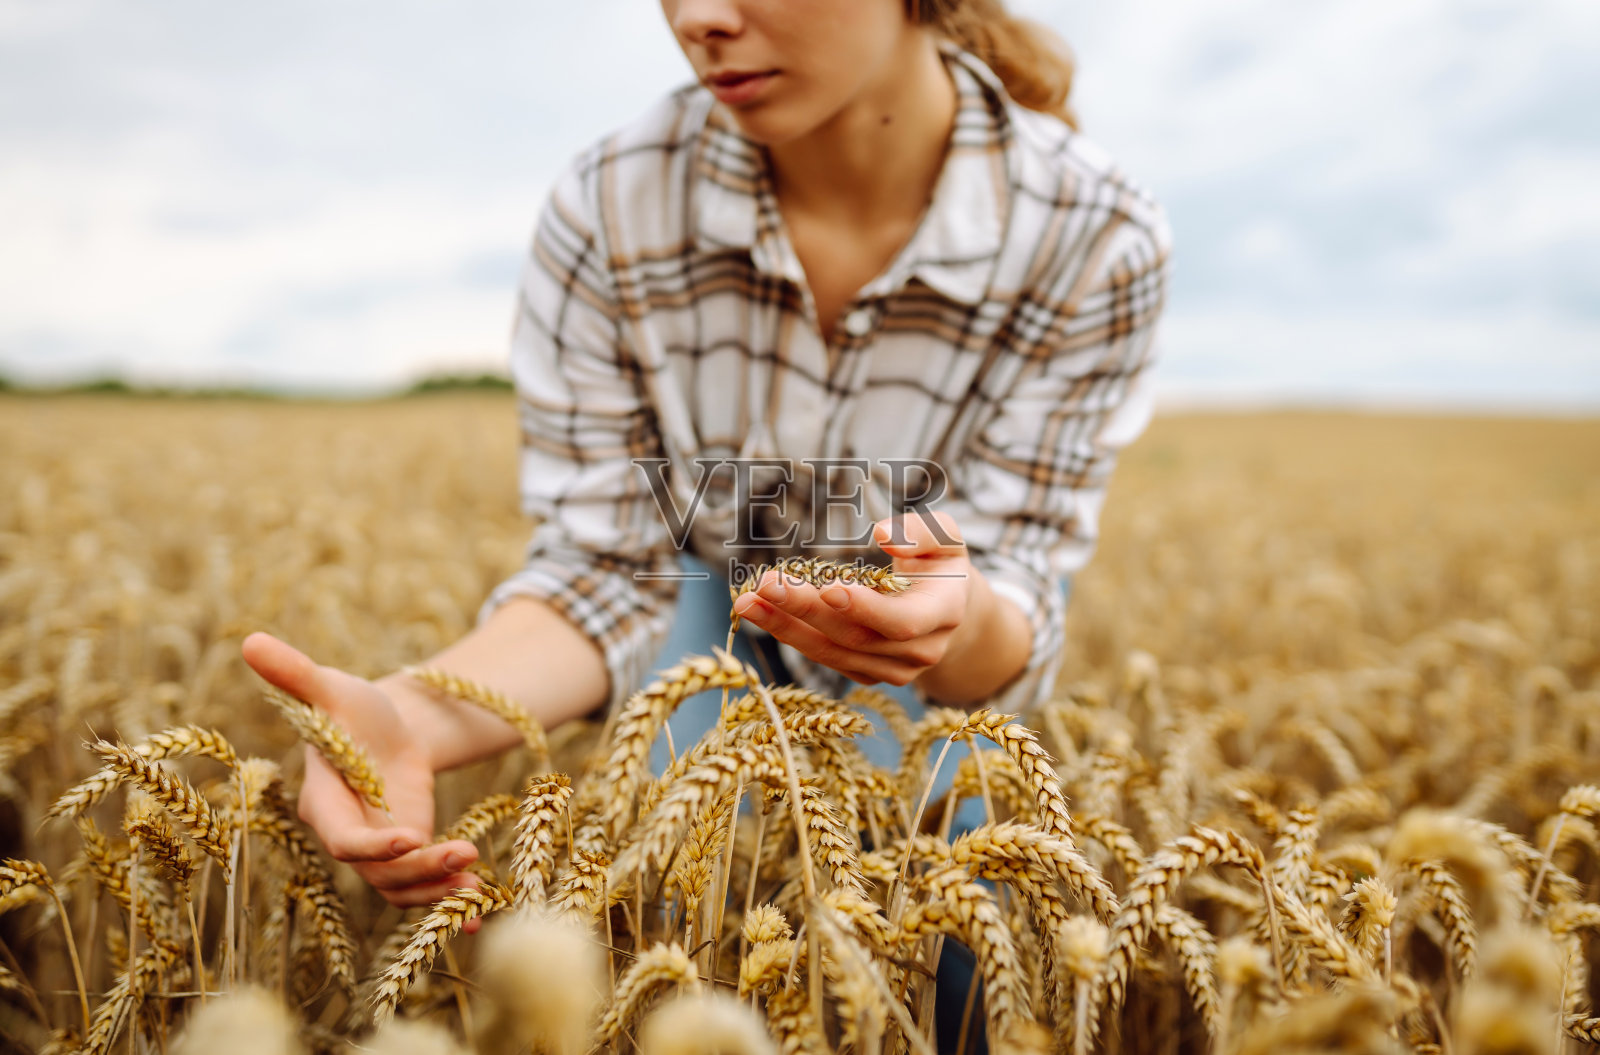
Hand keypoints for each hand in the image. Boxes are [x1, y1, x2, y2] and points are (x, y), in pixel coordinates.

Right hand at [241, 633, 483, 916]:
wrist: (384, 726)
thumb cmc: (350, 705)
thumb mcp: (330, 687)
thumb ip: (295, 674)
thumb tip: (250, 640)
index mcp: (324, 801)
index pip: (340, 838)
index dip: (371, 847)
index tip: (411, 838)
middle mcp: (347, 833)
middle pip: (376, 873)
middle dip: (418, 873)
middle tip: (464, 859)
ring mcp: (376, 848)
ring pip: (400, 888)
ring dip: (436, 893)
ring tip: (476, 889)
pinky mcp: (406, 851)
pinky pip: (419, 887)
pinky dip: (446, 899)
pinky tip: (479, 908)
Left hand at [731, 511, 974, 686]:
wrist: (949, 608)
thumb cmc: (940, 561)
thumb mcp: (945, 536)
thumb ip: (921, 531)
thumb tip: (884, 533)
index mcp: (943, 614)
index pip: (902, 621)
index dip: (865, 609)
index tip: (828, 588)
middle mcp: (921, 651)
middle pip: (856, 637)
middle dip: (807, 611)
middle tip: (765, 585)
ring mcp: (894, 670)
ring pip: (833, 653)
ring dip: (785, 628)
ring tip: (747, 602)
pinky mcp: (868, 675)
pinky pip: (825, 658)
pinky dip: (790, 635)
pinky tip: (761, 613)